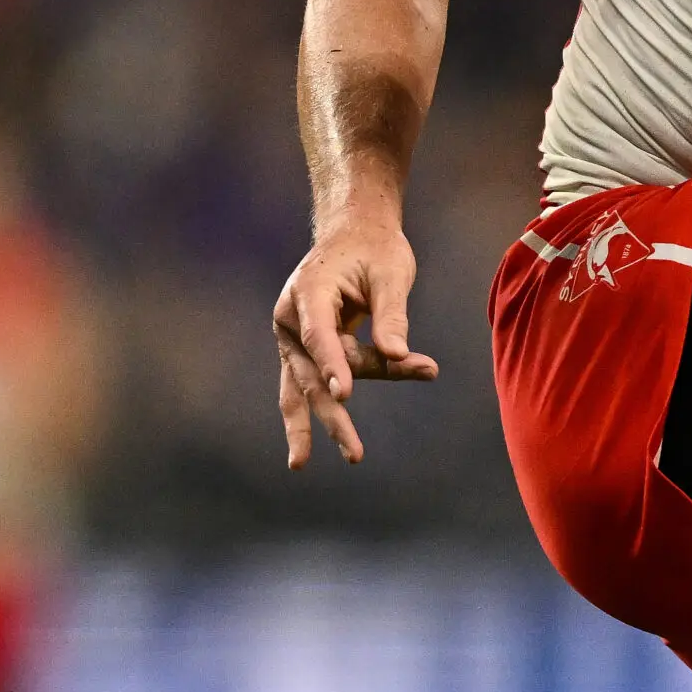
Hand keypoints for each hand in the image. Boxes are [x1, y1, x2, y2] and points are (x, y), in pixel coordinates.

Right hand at [273, 216, 439, 467]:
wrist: (355, 233)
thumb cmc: (375, 250)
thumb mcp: (391, 274)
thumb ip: (392, 315)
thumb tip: (400, 355)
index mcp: (308, 292)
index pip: (318, 336)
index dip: (332, 365)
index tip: (345, 395)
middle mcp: (291, 319)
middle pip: (312, 373)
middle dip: (333, 415)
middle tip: (355, 453)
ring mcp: (294, 337)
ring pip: (311, 385)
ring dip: (326, 422)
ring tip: (346, 457)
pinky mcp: (306, 350)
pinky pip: (320, 380)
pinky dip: (333, 404)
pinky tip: (327, 447)